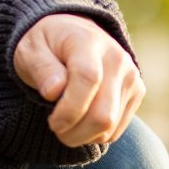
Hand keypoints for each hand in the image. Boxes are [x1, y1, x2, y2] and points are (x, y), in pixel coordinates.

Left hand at [13, 12, 143, 147]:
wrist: (73, 33)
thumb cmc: (47, 46)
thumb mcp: (30, 51)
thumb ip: (41, 69)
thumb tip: (54, 91)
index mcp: (88, 41)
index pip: (88, 79)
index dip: (69, 109)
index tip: (52, 122)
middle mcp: (117, 58)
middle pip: (104, 114)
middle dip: (74, 132)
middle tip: (55, 127)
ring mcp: (130, 76)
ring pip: (110, 128)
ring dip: (82, 135)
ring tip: (65, 121)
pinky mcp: (137, 91)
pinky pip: (116, 131)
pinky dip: (95, 134)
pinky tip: (81, 119)